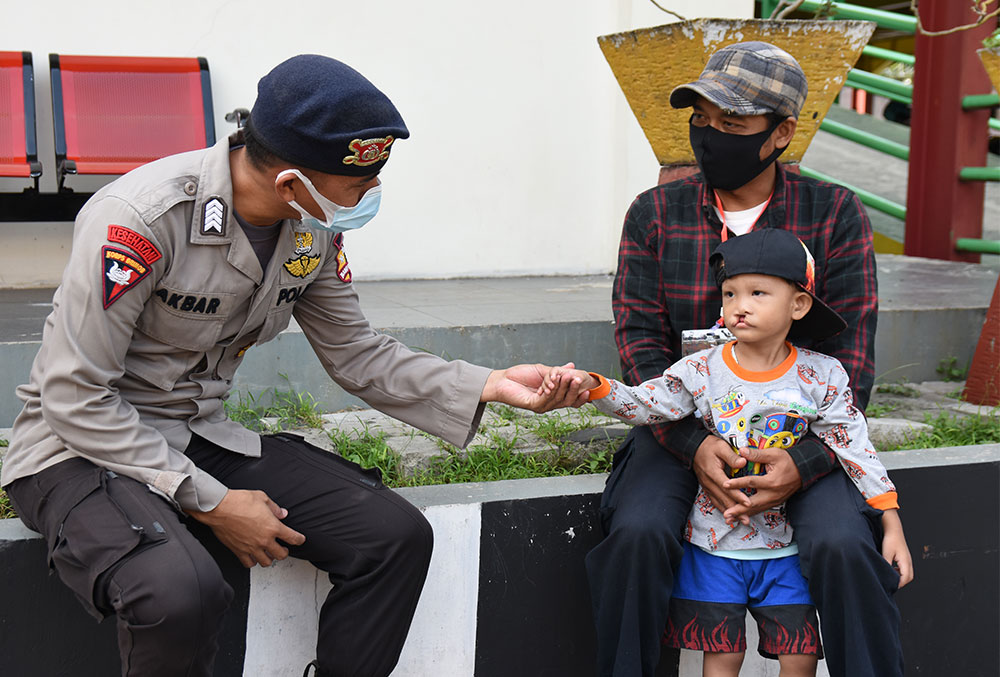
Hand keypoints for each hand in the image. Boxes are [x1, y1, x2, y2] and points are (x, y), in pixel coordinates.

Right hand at [188, 489, 305, 567]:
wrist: (219, 508)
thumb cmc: (239, 501)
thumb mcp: (262, 498)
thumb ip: (275, 508)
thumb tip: (282, 513)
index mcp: (273, 527)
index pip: (292, 538)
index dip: (299, 540)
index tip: (300, 540)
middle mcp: (264, 540)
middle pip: (281, 555)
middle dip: (285, 552)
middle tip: (284, 548)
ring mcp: (251, 548)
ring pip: (266, 562)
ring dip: (270, 558)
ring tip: (269, 553)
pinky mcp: (239, 551)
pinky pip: (249, 563)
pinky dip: (253, 562)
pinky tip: (253, 557)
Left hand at [482, 363, 589, 411]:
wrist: (502, 380)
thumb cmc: (519, 375)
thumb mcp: (542, 371)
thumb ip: (558, 371)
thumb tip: (572, 366)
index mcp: (552, 396)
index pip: (571, 400)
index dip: (580, 396)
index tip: (588, 390)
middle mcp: (548, 404)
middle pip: (567, 400)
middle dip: (574, 390)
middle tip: (578, 380)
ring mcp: (541, 406)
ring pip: (557, 399)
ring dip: (563, 387)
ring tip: (567, 376)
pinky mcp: (533, 405)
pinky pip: (546, 399)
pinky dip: (551, 389)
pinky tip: (553, 382)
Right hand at [692, 436, 750, 519]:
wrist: (694, 447)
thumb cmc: (709, 446)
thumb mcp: (721, 447)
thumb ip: (732, 456)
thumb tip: (743, 462)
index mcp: (713, 472)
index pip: (727, 487)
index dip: (738, 496)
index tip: (748, 503)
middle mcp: (709, 482)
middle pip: (723, 498)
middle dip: (735, 510)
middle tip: (746, 519)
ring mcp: (707, 486)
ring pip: (719, 502)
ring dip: (730, 512)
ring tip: (740, 520)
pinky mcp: (706, 487)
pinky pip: (714, 500)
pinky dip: (722, 508)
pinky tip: (729, 515)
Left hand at [722, 445, 801, 524]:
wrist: (804, 470)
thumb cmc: (788, 461)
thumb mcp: (774, 454)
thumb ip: (757, 454)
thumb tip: (741, 451)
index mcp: (772, 481)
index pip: (751, 482)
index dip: (737, 483)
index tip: (725, 484)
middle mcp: (773, 494)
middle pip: (753, 503)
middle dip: (738, 510)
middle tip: (726, 514)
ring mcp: (774, 500)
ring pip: (756, 509)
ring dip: (742, 515)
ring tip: (729, 519)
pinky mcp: (774, 503)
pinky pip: (760, 510)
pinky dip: (750, 513)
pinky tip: (740, 517)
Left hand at [881, 509, 913, 587]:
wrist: (893, 529)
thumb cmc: (890, 539)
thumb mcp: (886, 553)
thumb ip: (886, 564)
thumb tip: (885, 574)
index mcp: (905, 561)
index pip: (906, 578)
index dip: (899, 584)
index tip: (890, 586)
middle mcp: (908, 561)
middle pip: (909, 577)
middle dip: (901, 582)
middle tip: (891, 583)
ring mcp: (907, 559)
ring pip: (907, 573)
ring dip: (900, 577)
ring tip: (890, 576)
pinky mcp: (904, 557)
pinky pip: (904, 568)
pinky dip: (899, 572)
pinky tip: (891, 569)